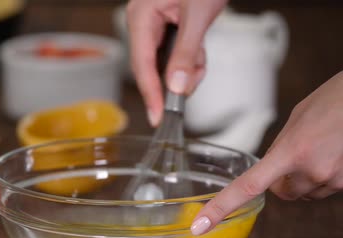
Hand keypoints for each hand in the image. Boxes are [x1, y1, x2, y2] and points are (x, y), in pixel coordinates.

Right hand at [126, 0, 226, 125]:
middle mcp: (143, 22)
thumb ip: (187, 54)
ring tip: (202, 55)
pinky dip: (191, 59)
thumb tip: (177, 87)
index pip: (141, 65)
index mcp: (141, 17)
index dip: (150, 94)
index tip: (158, 117)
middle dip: (178, 77)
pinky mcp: (168, 27)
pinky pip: (175, 54)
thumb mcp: (198, 16)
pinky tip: (200, 51)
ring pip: (167, 63)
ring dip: (188, 67)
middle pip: (153, 67)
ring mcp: (154, 25)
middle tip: (195, 79)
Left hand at [190, 57, 342, 235]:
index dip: (221, 208)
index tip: (200, 226)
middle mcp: (315, 170)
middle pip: (283, 193)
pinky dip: (334, 174)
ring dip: (309, 177)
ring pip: (309, 192)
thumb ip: (282, 145)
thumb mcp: (301, 114)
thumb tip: (272, 168)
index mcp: (293, 149)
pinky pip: (334, 187)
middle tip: (299, 151)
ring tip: (328, 144)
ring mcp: (340, 180)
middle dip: (283, 179)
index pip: (248, 186)